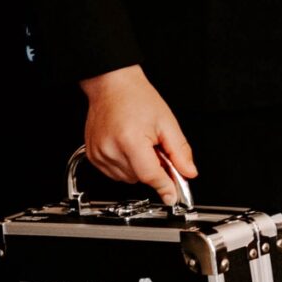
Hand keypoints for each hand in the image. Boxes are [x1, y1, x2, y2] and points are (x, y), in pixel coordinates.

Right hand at [80, 65, 195, 201]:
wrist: (111, 85)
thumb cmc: (136, 97)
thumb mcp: (166, 122)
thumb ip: (179, 151)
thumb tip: (188, 172)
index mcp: (130, 140)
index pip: (151, 176)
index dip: (165, 187)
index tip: (172, 196)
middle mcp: (111, 149)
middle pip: (140, 178)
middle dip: (152, 167)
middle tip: (154, 146)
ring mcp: (99, 154)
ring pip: (128, 178)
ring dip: (138, 167)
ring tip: (138, 143)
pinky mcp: (93, 156)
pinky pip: (114, 173)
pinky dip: (125, 165)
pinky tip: (126, 146)